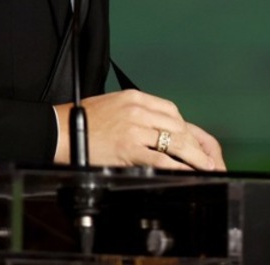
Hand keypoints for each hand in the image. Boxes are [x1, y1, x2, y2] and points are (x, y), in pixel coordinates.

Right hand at [53, 90, 225, 171]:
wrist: (61, 130)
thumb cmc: (84, 121)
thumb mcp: (115, 106)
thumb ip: (138, 115)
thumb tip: (159, 130)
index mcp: (136, 98)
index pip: (172, 111)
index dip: (189, 129)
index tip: (197, 142)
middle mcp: (138, 109)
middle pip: (178, 125)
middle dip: (196, 145)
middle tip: (208, 159)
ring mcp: (134, 127)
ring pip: (174, 140)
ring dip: (194, 156)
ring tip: (205, 167)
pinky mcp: (129, 146)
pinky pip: (160, 156)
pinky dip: (176, 165)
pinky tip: (185, 171)